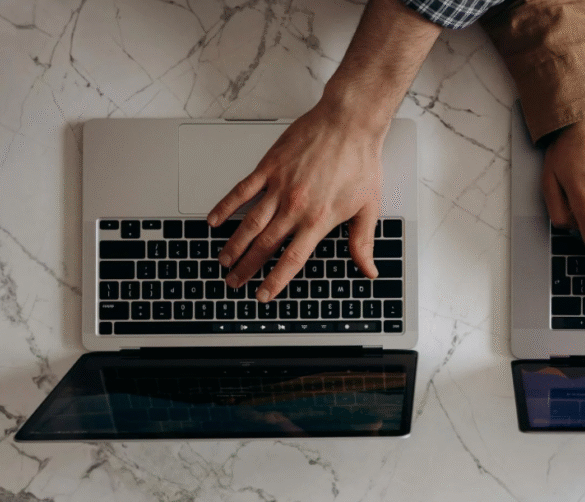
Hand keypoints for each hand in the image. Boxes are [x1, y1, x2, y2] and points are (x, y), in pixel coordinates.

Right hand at [207, 100, 385, 301]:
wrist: (349, 123)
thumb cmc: (360, 161)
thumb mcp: (369, 207)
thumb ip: (362, 243)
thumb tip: (369, 270)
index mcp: (319, 220)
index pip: (291, 260)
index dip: (275, 281)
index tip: (263, 295)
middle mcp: (295, 206)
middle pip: (264, 246)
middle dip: (247, 268)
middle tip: (234, 282)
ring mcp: (279, 186)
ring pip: (249, 223)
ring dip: (234, 245)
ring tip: (223, 261)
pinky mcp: (269, 167)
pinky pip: (242, 191)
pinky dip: (225, 206)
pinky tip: (214, 221)